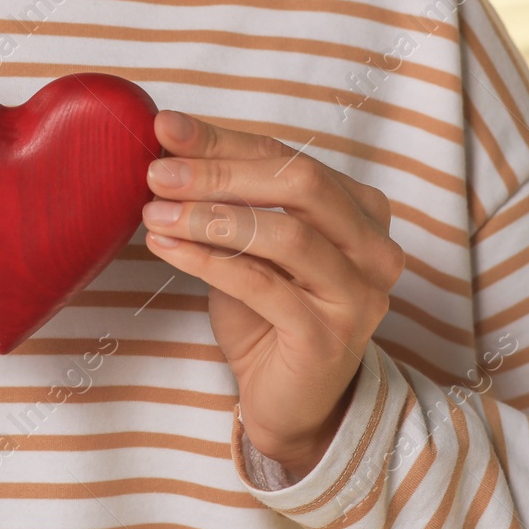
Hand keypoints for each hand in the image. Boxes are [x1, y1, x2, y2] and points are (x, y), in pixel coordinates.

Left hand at [141, 110, 404, 477]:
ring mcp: (359, 294)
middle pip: (299, 185)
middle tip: (157, 172)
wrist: (289, 400)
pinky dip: (209, 261)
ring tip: (154, 212)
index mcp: (361, 210)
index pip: (287, 158)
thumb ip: (226, 194)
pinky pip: (264, 285)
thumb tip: (169, 137)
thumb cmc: (268, 312)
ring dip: (209, 217)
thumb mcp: (247, 243)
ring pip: (285, 235)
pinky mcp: (330, 337)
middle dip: (220, 172)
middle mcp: (374, 248)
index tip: (165, 127)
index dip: (223, 140)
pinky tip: (167, 247)